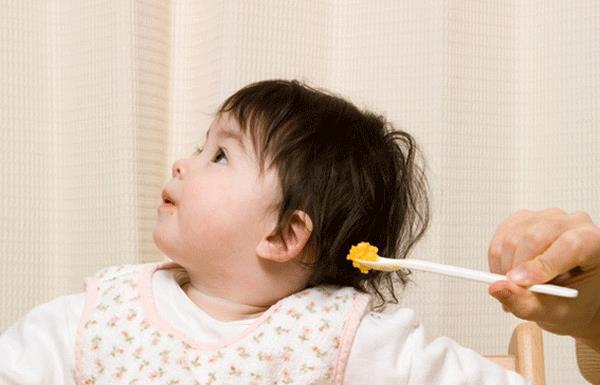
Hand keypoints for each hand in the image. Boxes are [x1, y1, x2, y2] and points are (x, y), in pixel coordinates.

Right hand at [487, 208, 599, 350]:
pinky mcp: (524, 219)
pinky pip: (501, 235)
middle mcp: (573, 224)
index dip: (542, 264)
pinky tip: (508, 272)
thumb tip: (498, 287)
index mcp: (594, 244)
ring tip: (515, 287)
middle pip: (535, 236)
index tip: (521, 283)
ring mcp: (547, 218)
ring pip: (512, 236)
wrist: (569, 294)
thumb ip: (527, 304)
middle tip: (513, 291)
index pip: (569, 245)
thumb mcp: (556, 313)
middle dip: (516, 266)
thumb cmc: (574, 302)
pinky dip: (496, 258)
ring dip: (504, 266)